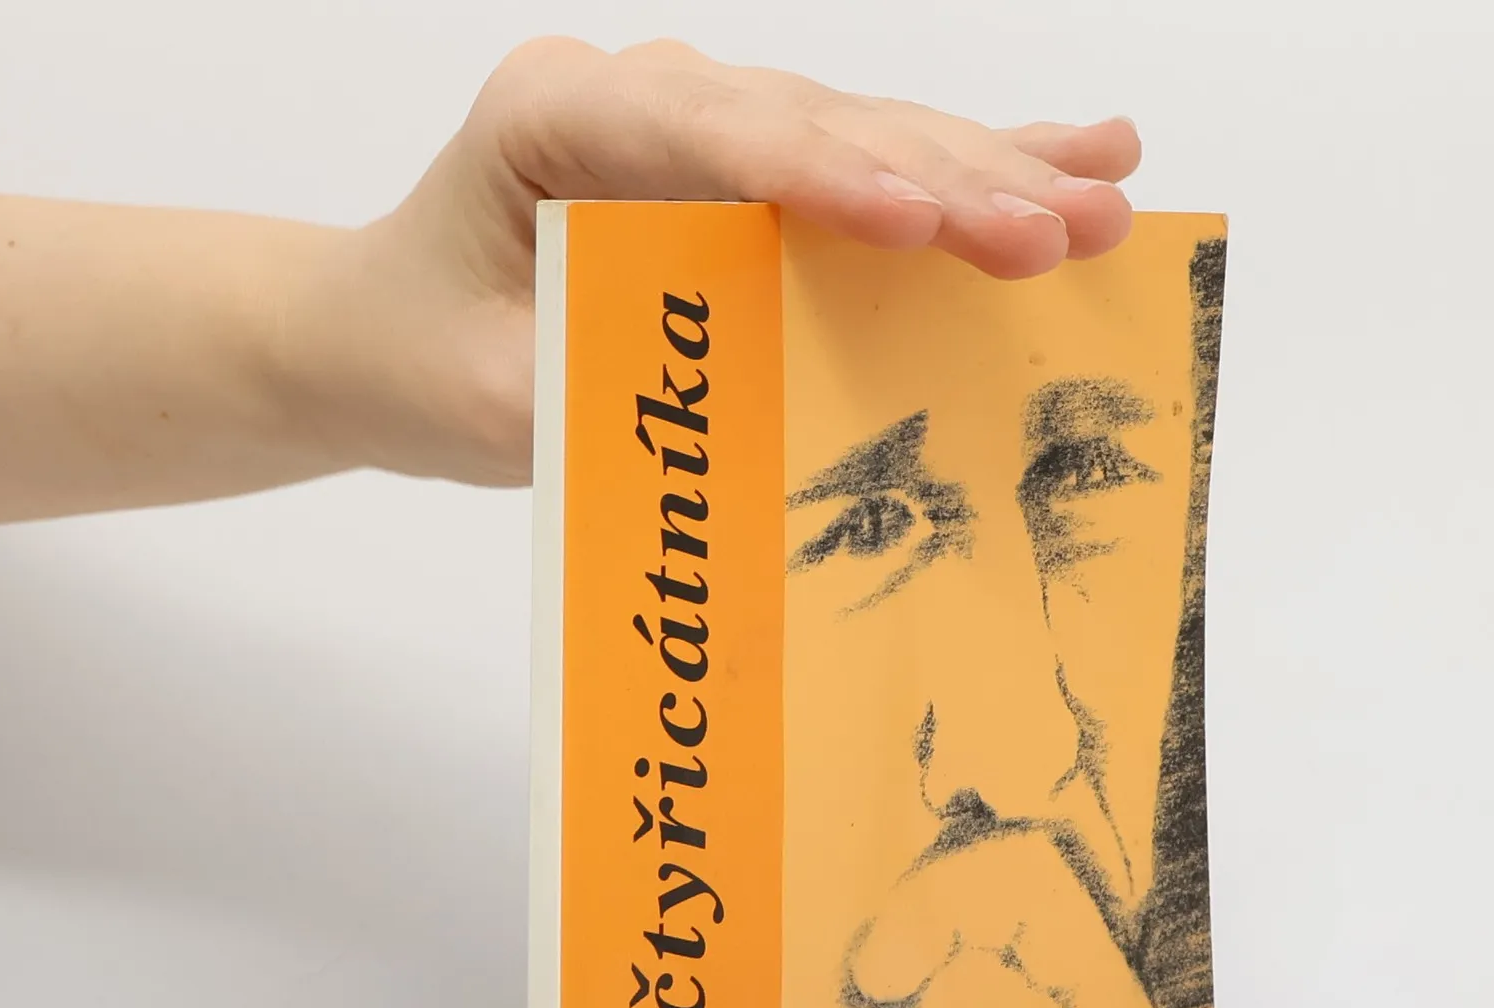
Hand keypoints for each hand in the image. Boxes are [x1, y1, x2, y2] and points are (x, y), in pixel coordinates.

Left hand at [292, 39, 1140, 487]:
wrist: (388, 328)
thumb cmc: (427, 357)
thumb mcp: (488, 404)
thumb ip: (597, 397)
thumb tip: (738, 423)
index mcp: (558, 116)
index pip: (712, 139)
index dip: (827, 180)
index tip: (925, 226)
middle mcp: (644, 97)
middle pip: (817, 125)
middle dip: (946, 180)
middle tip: (1059, 233)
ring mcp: (707, 121)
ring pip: (866, 134)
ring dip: (991, 172)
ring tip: (1105, 201)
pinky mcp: (752, 166)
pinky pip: (874, 160)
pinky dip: (976, 162)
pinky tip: (1084, 150)